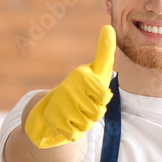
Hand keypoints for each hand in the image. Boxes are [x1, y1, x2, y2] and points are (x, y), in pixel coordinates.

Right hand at [24, 25, 115, 148]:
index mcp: (82, 76)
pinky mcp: (52, 120)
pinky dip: (73, 132)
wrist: (52, 106)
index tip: (93, 93)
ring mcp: (60, 104)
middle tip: (84, 103)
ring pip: (87, 125)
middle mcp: (69, 88)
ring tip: (75, 112)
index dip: (102, 99)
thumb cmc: (82, 87)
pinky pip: (75, 134)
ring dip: (84, 122)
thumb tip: (108, 27)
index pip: (104, 97)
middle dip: (94, 113)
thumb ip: (104, 52)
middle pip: (98, 113)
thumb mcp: (95, 70)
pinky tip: (67, 122)